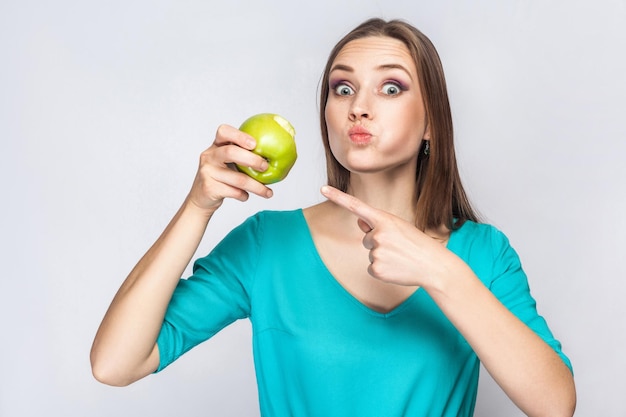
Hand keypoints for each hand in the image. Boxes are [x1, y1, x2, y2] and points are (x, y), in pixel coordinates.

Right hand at [187, 124, 273, 212]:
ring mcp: (207, 172)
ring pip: (237, 179)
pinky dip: (244, 195)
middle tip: (266, 167)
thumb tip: (276, 154)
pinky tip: (246, 196)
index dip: (240, 136)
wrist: (201, 197)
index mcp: (216, 145)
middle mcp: (209, 156)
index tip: (255, 144)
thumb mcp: (228, 162)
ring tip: (268, 192)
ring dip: (256, 186)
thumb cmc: (221, 176)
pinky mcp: (209, 188)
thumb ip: (244, 156)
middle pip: (230, 152)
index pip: (224, 132)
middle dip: (252, 160)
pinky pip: (234, 192)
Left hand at [321, 185, 448, 286]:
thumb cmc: (417, 244)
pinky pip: (371, 268)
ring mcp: (376, 252)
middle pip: (366, 238)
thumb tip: (359, 222)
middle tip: (399, 247)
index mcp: (384, 219)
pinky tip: (396, 268)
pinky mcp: (376, 269)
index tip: (322, 189)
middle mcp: (377, 234)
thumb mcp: (399, 227)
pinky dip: (382, 270)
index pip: (356, 205)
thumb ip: (377, 224)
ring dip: (382, 256)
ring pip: (369, 253)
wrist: (433, 266)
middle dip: (379, 243)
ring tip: (400, 257)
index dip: (338, 197)